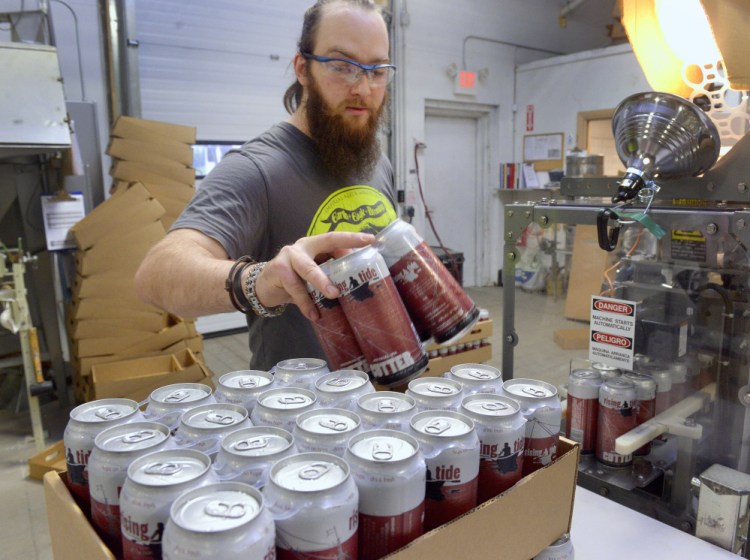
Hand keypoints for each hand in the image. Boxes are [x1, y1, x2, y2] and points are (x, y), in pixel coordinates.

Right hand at [254, 232, 374, 320]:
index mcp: (314, 244)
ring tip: (333, 295)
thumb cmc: (294, 279)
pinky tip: (313, 314)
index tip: (370, 239)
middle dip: (342, 251)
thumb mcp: (313, 274)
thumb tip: (355, 281)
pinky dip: (305, 303)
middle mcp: (302, 246)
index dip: (352, 238)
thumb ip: (328, 273)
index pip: (334, 237)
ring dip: (321, 283)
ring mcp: (288, 256)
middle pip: (325, 244)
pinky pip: (295, 288)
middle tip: (355, 268)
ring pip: (308, 269)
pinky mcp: (278, 270)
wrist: (263, 286)